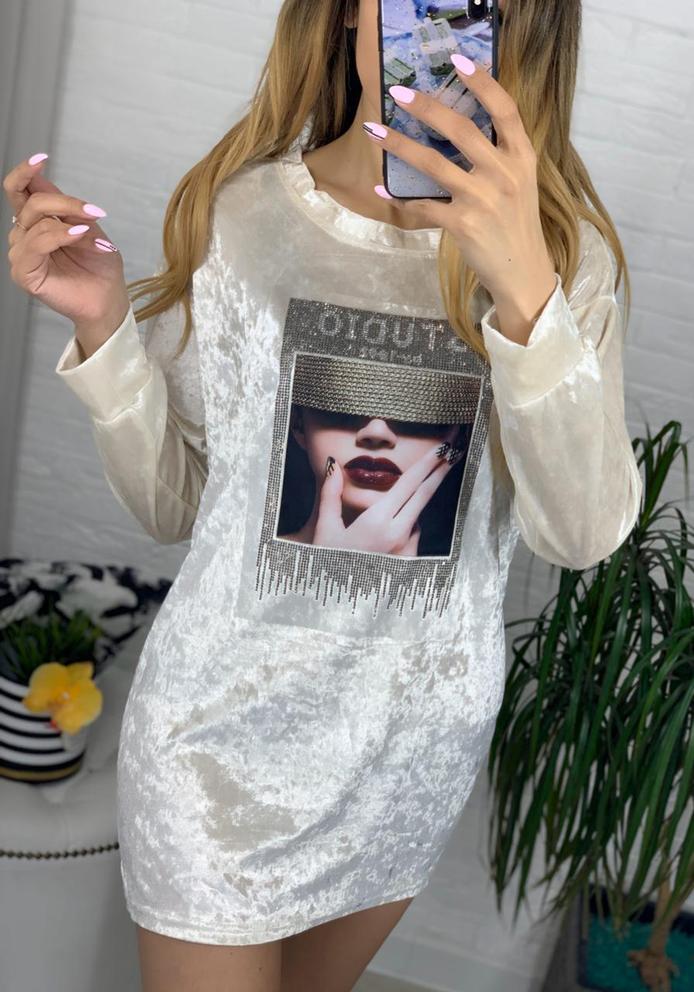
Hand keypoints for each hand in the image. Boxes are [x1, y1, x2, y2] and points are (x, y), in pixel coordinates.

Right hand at [4, 154, 129, 335]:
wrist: (110, 297)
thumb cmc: (99, 265)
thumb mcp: (87, 225)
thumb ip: (64, 205)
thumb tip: (41, 178)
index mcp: (36, 222)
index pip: (18, 191)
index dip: (25, 172)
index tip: (41, 158)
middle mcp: (24, 236)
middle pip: (30, 203)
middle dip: (64, 202)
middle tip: (92, 211)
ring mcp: (22, 255)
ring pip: (36, 223)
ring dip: (69, 225)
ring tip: (91, 235)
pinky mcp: (24, 274)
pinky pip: (35, 245)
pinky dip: (59, 237)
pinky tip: (78, 236)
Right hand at [313, 441, 463, 554]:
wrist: (341, 605)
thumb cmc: (329, 566)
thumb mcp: (325, 530)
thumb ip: (330, 495)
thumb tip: (332, 466)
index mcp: (378, 521)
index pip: (410, 483)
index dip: (429, 462)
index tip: (445, 445)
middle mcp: (398, 533)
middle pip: (426, 493)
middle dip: (441, 469)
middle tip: (455, 448)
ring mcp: (408, 549)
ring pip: (416, 516)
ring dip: (409, 508)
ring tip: (379, 525)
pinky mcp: (411, 562)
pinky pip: (412, 536)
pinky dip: (403, 531)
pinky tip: (382, 543)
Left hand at [362, 54, 556, 335]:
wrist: (522, 271)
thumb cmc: (515, 223)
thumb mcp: (519, 182)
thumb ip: (498, 154)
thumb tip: (457, 125)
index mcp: (521, 157)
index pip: (505, 110)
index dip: (482, 82)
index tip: (457, 60)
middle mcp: (504, 173)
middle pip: (462, 129)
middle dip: (427, 107)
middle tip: (398, 93)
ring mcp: (482, 199)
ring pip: (433, 164)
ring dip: (399, 145)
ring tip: (374, 131)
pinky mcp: (462, 224)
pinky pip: (423, 206)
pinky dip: (399, 198)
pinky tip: (380, 187)